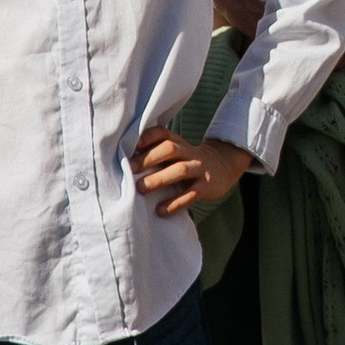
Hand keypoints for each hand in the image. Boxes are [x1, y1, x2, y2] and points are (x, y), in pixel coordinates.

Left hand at [131, 125, 253, 217]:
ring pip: (180, 170)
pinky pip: (190, 194)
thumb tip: (122, 162)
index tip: (130, 146)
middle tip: (130, 169)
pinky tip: (160, 210)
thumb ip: (155, 153)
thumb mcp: (176, 152)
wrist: (223, 166)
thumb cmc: (188, 161)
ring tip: (141, 188)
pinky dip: (174, 202)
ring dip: (159, 178)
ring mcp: (199, 169)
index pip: (162, 133)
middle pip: (170, 149)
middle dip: (149, 158)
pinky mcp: (206, 187)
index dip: (146, 138)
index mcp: (179, 143)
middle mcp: (189, 153)